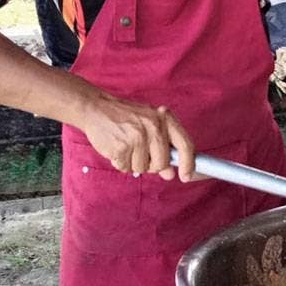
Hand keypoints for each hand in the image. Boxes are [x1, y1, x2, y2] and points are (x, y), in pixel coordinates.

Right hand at [75, 91, 194, 181]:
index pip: (185, 144)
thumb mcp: (149, 124)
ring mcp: (137, 137)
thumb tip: (170, 174)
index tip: (186, 177)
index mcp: (165, 118)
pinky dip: (120, 163)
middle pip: (161, 163)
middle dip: (151, 166)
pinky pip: (126, 168)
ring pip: (142, 168)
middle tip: (140, 154)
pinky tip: (116, 148)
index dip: (188, 164)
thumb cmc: (126, 117)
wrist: (96, 108)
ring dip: (133, 163)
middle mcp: (154, 127)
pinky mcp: (121, 147)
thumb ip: (163, 147)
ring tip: (126, 146)